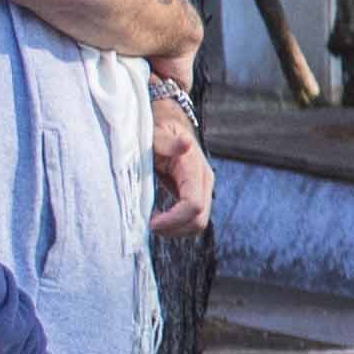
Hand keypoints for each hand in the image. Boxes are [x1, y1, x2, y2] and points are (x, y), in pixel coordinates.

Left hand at [148, 98, 215, 234]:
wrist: (169, 123)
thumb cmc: (158, 129)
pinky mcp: (196, 195)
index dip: (173, 219)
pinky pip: (192, 219)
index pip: (193, 206)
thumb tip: (185, 144)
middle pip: (199, 220)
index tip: (150, 222)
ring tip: (152, 221)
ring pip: (198, 224)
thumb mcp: (157, 133)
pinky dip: (176, 225)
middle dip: (174, 229)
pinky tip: (158, 216)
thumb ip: (167, 141)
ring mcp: (202, 189)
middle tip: (149, 225)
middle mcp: (204, 181)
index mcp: (194, 168)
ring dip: (175, 230)